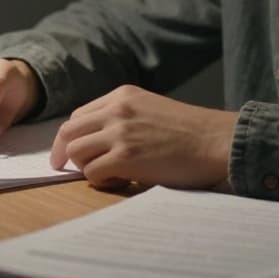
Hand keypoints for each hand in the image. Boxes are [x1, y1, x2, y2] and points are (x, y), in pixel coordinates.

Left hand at [50, 85, 236, 189]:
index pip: (79, 115)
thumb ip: (124, 118)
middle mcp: (117, 110)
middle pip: (69, 131)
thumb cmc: (190, 131)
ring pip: (76, 151)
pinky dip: (98, 181)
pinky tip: (117, 181)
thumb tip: (97, 141)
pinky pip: (92, 172)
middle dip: (62, 151)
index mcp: (122, 95)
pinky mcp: (125, 157)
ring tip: (104, 174)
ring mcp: (119, 133)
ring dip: (84, 167)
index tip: (67, 150)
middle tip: (62, 167)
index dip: (70, 136)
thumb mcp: (151, 109)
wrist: (216, 141)